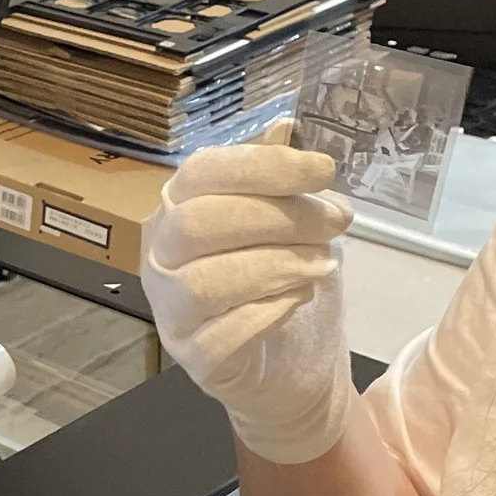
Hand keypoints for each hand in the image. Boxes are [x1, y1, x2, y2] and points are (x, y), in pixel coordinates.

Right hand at [140, 134, 355, 463]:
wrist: (293, 368)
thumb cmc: (283, 283)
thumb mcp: (287, 222)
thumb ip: (277, 179)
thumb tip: (285, 127)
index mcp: (178, 209)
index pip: (203, 172)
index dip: (264, 165)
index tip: (323, 170)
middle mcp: (161, 257)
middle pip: (200, 222)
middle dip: (278, 216)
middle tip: (334, 222)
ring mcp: (170, 311)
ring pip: (206, 280)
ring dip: (277, 264)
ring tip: (323, 263)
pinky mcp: (193, 358)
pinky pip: (224, 333)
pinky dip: (272, 310)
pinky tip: (301, 298)